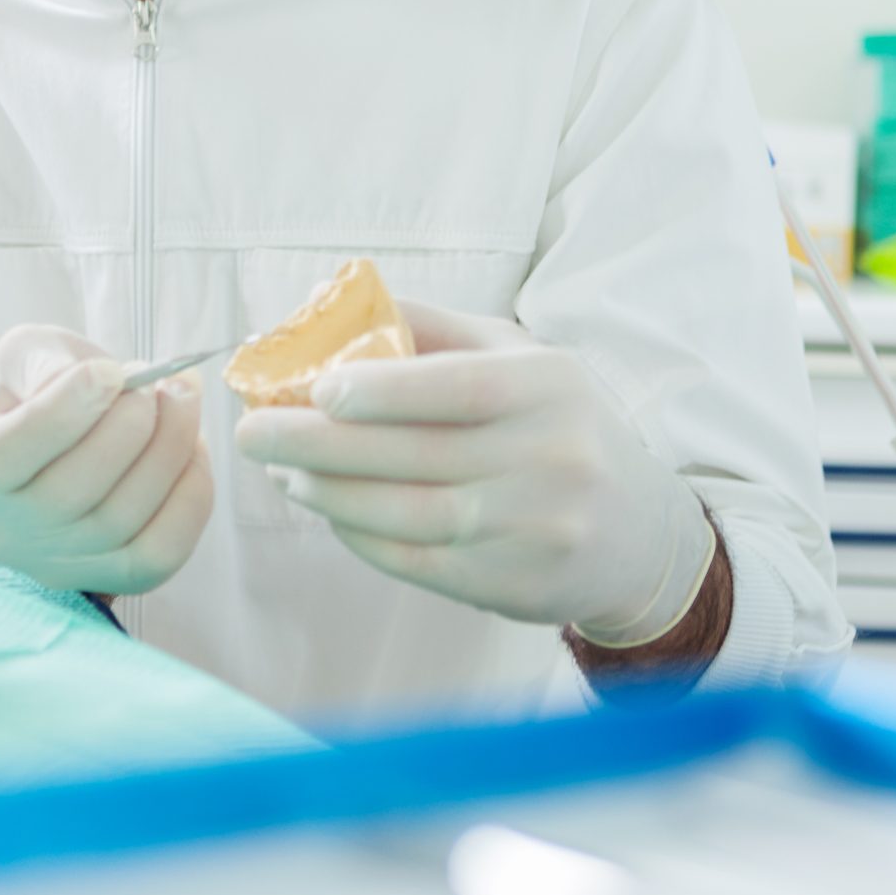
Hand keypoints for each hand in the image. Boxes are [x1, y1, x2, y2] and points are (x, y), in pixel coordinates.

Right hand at [0, 325, 214, 594]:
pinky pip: (163, 548)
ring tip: (181, 400)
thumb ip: (40, 358)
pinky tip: (192, 448)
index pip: (5, 456)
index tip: (108, 370)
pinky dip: (190, 493)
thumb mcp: (24, 361)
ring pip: (125, 514)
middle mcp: (7, 532)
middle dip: (132, 421)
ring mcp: (61, 563)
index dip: (64, 410)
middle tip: (155, 383)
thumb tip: (91, 381)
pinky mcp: (113, 578)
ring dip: (171, 445)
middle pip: (76, 487)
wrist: (66, 450)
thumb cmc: (44, 399)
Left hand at [234, 302, 716, 645]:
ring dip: (331, 495)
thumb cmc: (556, 425)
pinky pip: (418, 564)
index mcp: (549, 388)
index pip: (457, 388)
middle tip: (255, 432)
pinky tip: (327, 511)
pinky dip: (361, 537)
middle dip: (320, 445)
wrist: (640, 533)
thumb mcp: (518, 358)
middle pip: (417, 457)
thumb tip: (328, 308)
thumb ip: (431, 330)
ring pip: (409, 517)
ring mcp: (535, 531)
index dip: (381, 390)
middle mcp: (550, 460)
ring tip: (282, 473)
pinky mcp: (515, 587)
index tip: (313, 388)